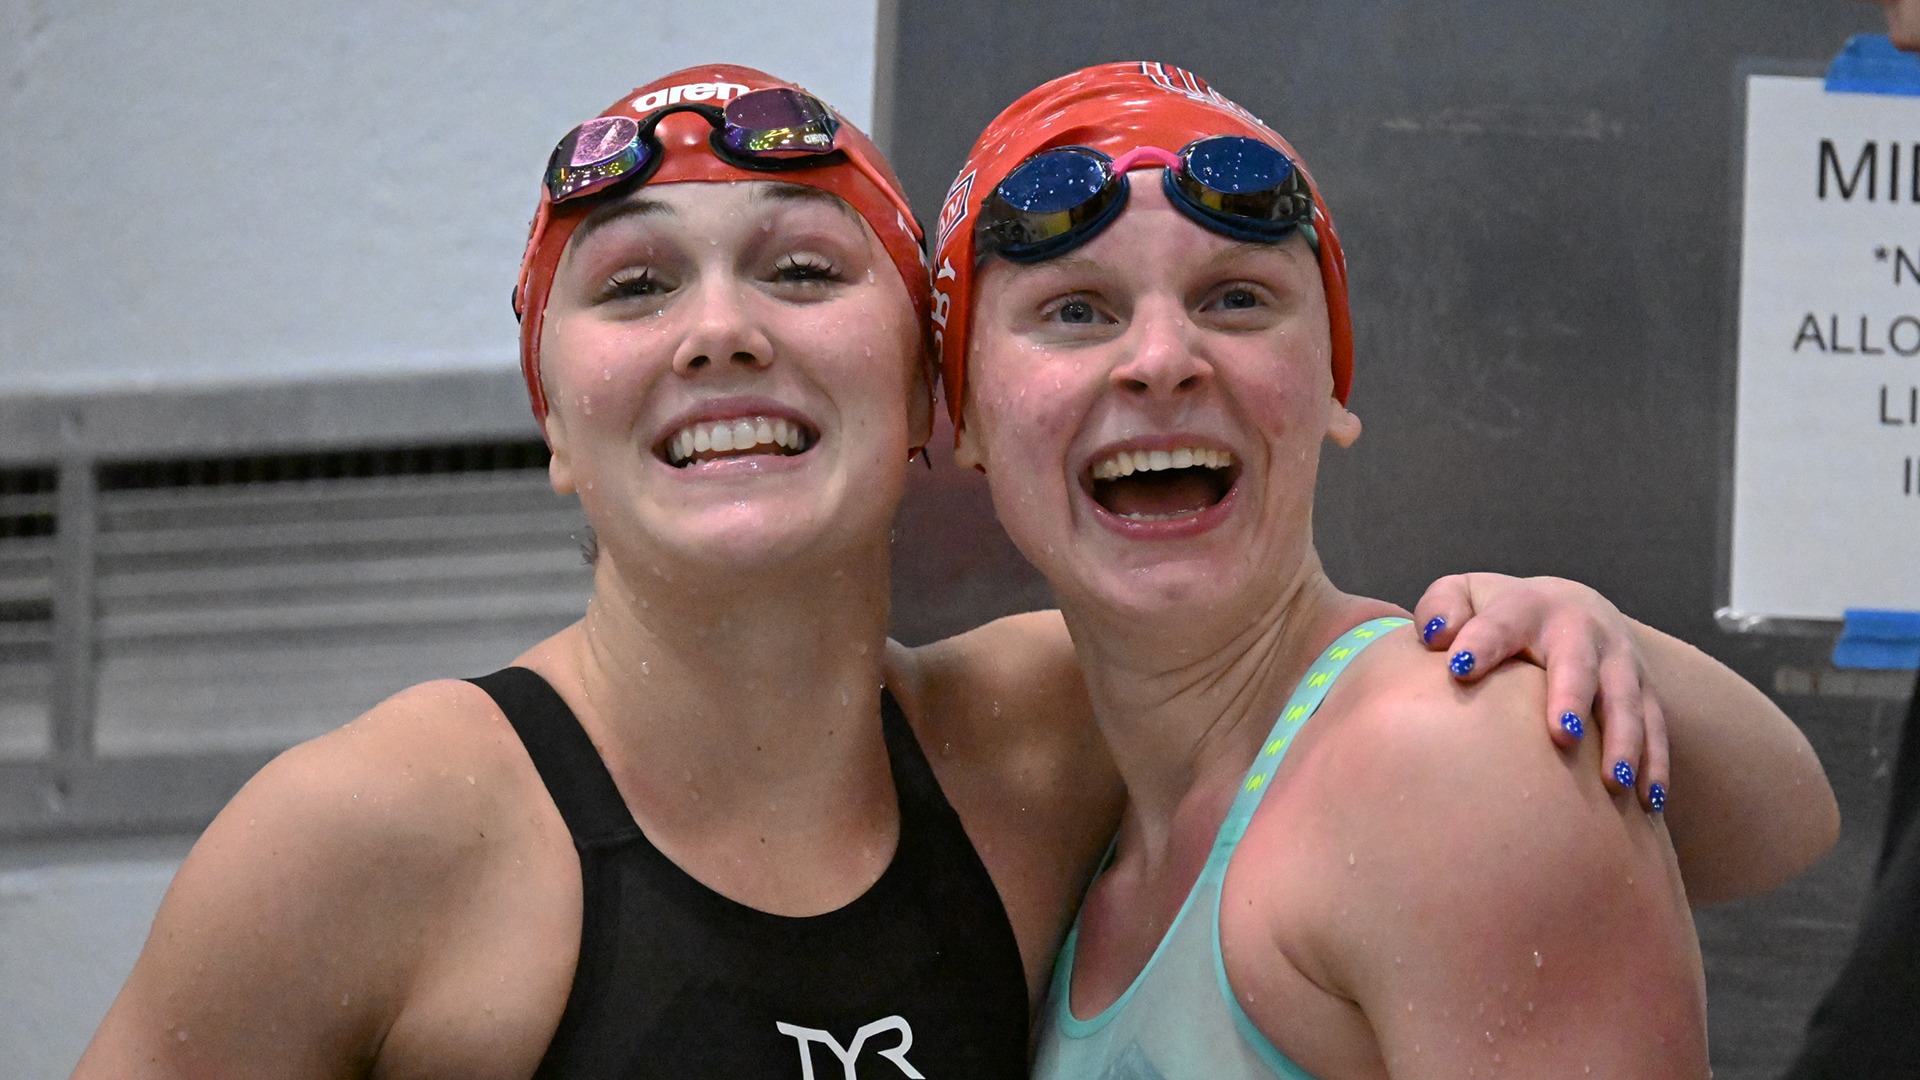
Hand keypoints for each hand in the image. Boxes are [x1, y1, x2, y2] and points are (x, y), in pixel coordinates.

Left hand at [1413, 573, 1666, 811]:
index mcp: (1527, 608)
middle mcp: (1581, 630)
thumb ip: (1441, 608)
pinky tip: (1649, 803)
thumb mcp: (1465, 595)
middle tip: (1562, 734)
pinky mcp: (1644, 690)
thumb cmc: (1501, 614)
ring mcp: (1618, 661)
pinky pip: (1656, 728)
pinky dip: (1656, 763)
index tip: (1460, 669)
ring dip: (1624, 740)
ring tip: (1614, 782)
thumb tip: (1437, 635)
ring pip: (1625, 700)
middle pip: (1578, 663)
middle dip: (1572, 696)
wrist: (1573, 607)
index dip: (1481, 643)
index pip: (1501, 624)